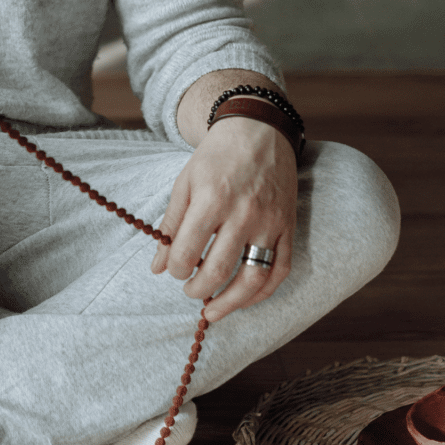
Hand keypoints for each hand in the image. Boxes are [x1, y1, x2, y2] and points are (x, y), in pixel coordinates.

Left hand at [150, 114, 297, 321]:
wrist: (259, 132)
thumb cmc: (215, 159)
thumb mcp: (184, 185)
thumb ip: (170, 226)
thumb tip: (156, 268)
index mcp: (212, 200)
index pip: (188, 250)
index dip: (175, 268)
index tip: (173, 269)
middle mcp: (244, 213)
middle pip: (218, 269)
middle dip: (198, 289)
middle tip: (189, 291)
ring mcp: (271, 222)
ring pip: (253, 277)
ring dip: (230, 302)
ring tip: (212, 312)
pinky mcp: (289, 227)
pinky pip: (281, 269)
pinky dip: (263, 292)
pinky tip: (244, 300)